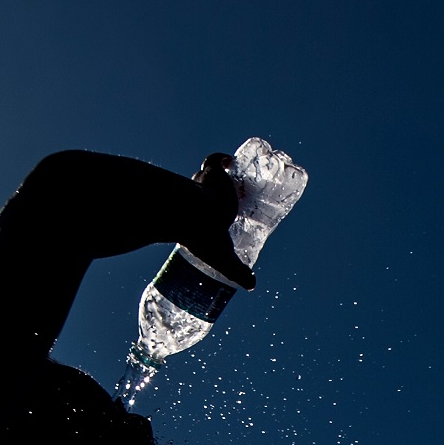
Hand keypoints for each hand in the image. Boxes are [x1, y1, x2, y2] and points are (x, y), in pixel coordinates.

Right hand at [184, 152, 254, 289]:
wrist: (191, 216)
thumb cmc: (202, 239)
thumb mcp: (224, 258)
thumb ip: (236, 270)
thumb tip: (252, 285)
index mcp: (207, 219)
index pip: (214, 213)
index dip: (220, 209)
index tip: (230, 212)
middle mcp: (200, 201)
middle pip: (210, 194)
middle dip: (217, 191)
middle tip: (231, 193)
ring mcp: (201, 186)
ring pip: (209, 177)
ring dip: (217, 176)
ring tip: (232, 173)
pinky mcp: (208, 174)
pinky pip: (213, 161)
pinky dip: (221, 159)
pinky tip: (230, 161)